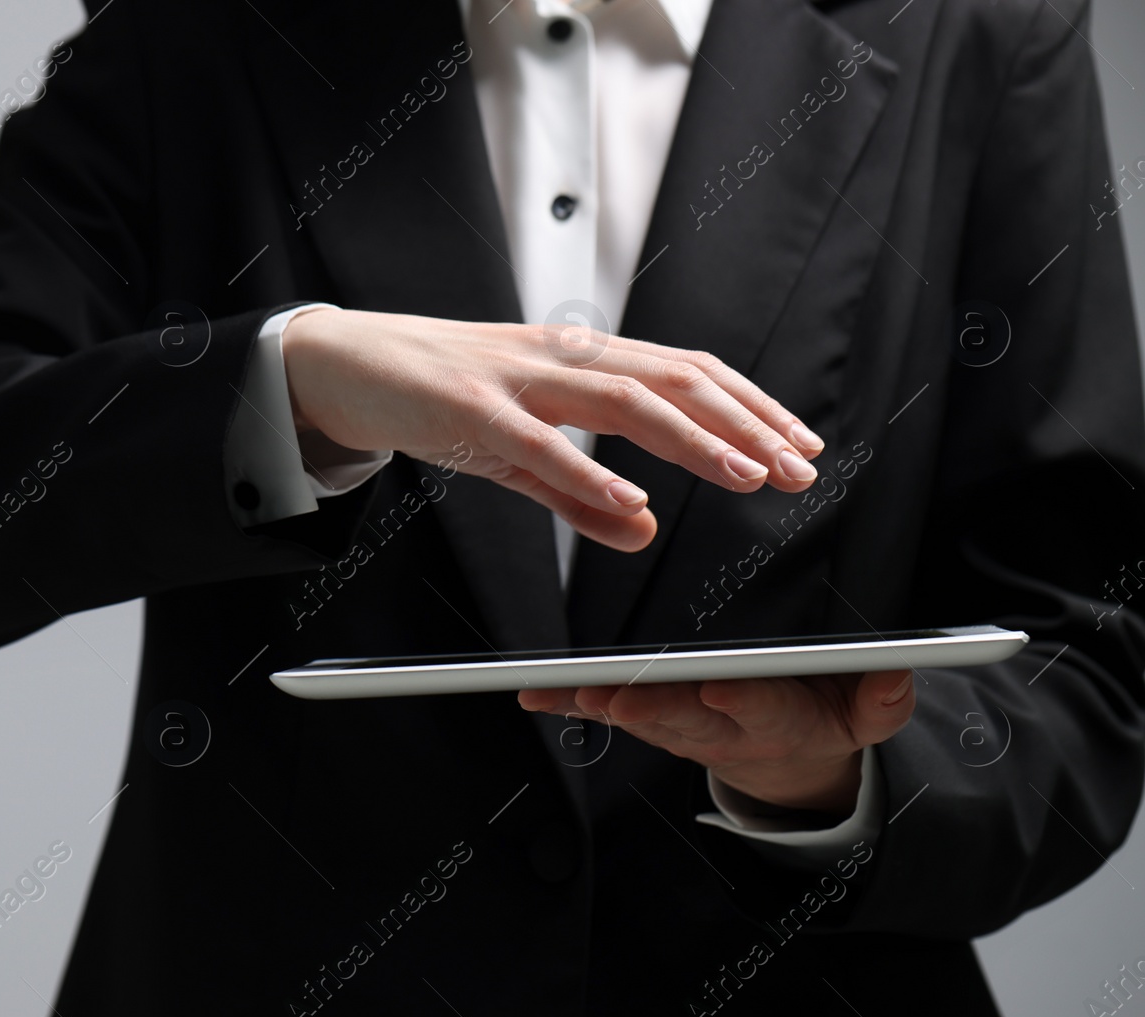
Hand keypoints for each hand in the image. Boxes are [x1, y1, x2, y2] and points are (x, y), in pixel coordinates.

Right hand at [280, 308, 824, 551]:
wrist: (346, 363)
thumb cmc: (435, 396)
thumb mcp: (517, 454)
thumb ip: (578, 495)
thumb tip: (643, 531)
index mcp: (580, 361)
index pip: (685, 375)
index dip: (749, 408)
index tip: (798, 446)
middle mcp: (561, 357)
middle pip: (674, 379)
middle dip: (744, 425)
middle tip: (796, 468)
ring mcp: (517, 377)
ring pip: (623, 399)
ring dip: (691, 439)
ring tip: (743, 475)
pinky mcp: (468, 406)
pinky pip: (538, 443)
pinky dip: (588, 474)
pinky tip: (631, 504)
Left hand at [518, 671, 915, 815]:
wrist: (787, 770)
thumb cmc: (823, 722)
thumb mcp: (866, 719)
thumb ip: (881, 700)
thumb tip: (897, 672)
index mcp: (777, 722)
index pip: (758, 709)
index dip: (737, 701)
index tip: (717, 688)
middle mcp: (720, 729)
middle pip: (684, 716)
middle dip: (650, 705)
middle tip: (619, 694)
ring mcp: (681, 729)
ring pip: (639, 715)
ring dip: (603, 704)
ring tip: (568, 691)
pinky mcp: (653, 721)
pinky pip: (610, 709)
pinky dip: (569, 702)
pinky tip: (533, 694)